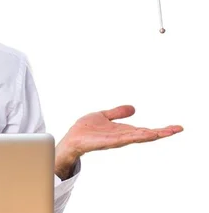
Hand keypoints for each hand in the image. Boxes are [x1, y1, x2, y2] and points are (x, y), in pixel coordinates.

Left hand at [54, 105, 182, 179]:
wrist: (71, 137)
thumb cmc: (85, 129)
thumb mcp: (103, 116)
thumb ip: (118, 113)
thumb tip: (134, 108)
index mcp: (124, 131)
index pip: (146, 130)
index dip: (161, 129)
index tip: (177, 127)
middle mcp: (123, 137)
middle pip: (146, 135)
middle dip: (162, 132)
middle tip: (178, 129)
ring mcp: (116, 140)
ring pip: (138, 137)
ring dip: (152, 134)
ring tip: (167, 131)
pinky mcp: (107, 142)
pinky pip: (123, 139)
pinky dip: (135, 137)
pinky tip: (145, 134)